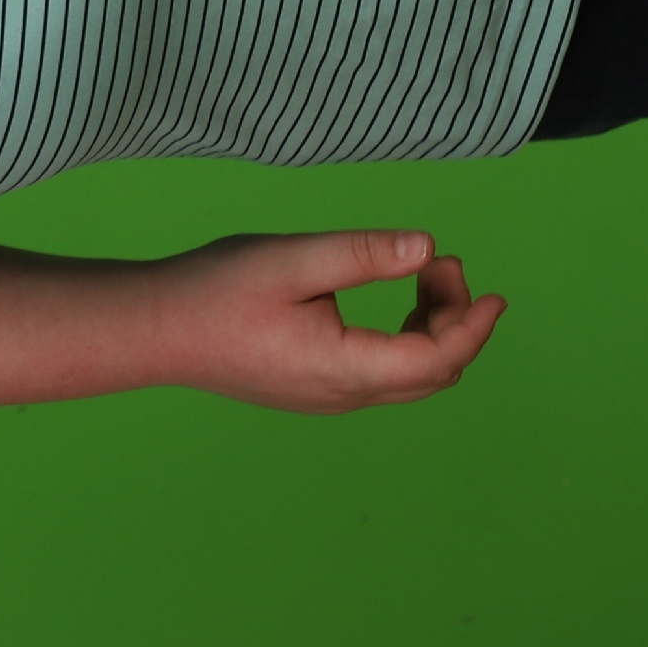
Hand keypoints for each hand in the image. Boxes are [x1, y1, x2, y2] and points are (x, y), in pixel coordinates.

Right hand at [152, 229, 506, 412]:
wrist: (155, 330)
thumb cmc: (216, 290)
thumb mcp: (292, 260)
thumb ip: (363, 254)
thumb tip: (428, 248)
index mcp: (343, 368)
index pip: (436, 361)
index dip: (473, 328)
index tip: (492, 291)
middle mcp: (342, 395)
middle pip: (431, 374)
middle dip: (456, 321)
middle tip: (445, 263)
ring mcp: (327, 398)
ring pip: (408, 377)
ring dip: (430, 330)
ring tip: (422, 273)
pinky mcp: (313, 389)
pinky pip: (381, 375)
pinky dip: (405, 341)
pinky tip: (390, 303)